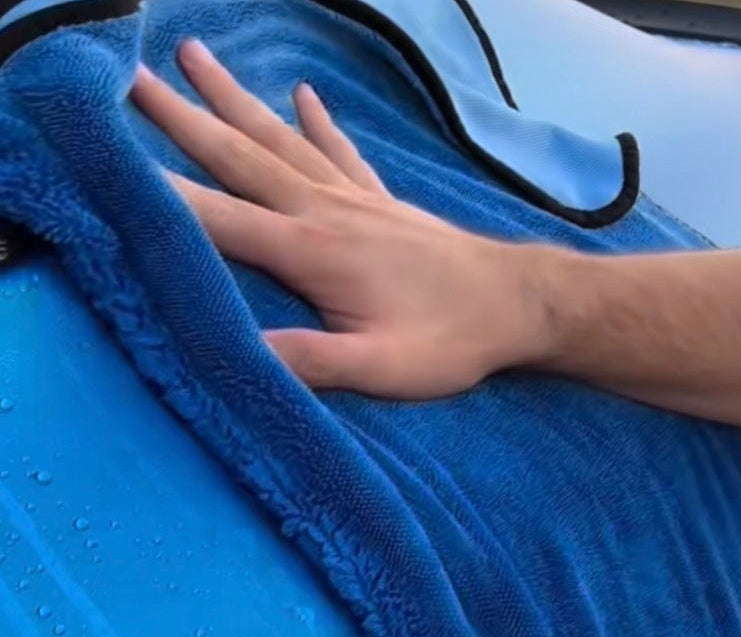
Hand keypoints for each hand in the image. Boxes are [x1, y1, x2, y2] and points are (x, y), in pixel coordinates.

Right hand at [130, 41, 551, 395]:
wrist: (518, 304)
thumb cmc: (453, 340)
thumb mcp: (381, 368)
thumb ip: (313, 364)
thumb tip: (243, 358)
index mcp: (313, 251)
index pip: (220, 219)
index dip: (163, 195)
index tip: (112, 167)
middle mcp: (326, 210)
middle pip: (240, 157)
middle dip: (182, 119)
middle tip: (131, 80)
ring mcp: (356, 199)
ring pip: (282, 139)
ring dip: (235, 99)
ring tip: (195, 55)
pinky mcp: (383, 202)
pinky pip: (342, 151)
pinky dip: (318, 122)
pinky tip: (303, 93)